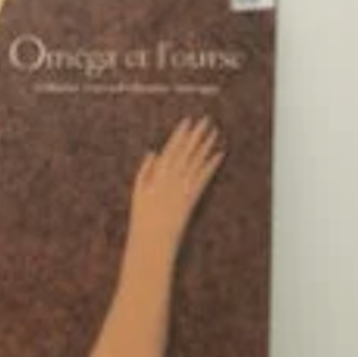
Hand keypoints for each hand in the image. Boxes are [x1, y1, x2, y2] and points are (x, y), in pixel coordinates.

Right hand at [127, 115, 223, 259]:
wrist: (153, 237)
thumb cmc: (143, 216)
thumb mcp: (137, 190)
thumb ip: (145, 169)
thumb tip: (153, 152)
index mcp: (157, 174)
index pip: (171, 147)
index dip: (180, 133)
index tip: (187, 120)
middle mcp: (172, 177)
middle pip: (187, 150)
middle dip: (197, 134)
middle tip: (206, 120)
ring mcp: (183, 186)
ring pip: (197, 160)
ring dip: (207, 145)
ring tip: (215, 132)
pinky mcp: (193, 196)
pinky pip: (204, 176)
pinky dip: (212, 164)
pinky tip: (219, 154)